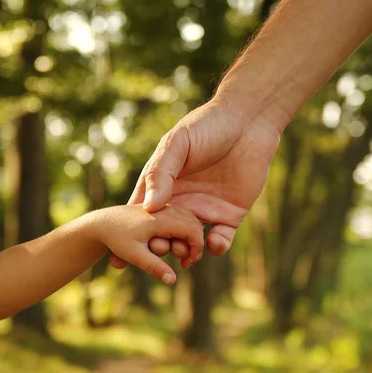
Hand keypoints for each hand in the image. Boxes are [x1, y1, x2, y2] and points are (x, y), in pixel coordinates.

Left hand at [94, 204, 203, 284]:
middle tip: (186, 262)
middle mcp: (165, 208)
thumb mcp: (134, 255)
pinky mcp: (161, 209)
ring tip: (182, 256)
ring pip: (188, 218)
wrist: (102, 223)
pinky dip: (183, 231)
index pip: (193, 231)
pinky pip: (180, 217)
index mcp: (161, 218)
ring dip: (190, 237)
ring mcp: (163, 207)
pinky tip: (175, 245)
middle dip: (195, 244)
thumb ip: (154, 267)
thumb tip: (172, 281)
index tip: (186, 263)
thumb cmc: (116, 238)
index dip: (195, 249)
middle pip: (194, 223)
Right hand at [110, 98, 281, 268]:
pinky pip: (221, 239)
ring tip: (184, 252)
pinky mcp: (230, 215)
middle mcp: (182, 201)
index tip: (123, 249)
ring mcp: (206, 209)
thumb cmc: (208, 125)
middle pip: (165, 234)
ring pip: (190, 242)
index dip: (133, 232)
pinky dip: (217, 246)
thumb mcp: (178, 144)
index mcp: (164, 185)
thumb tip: (150, 208)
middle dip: (160, 246)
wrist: (248, 120)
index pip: (143, 214)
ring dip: (186, 251)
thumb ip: (161, 173)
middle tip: (160, 250)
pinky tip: (214, 242)